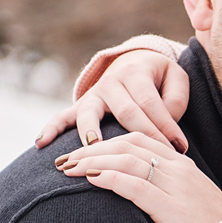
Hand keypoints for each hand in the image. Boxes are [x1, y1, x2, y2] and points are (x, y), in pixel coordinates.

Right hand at [34, 47, 190, 150]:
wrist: (135, 63)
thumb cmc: (160, 79)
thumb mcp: (176, 79)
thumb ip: (176, 99)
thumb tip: (166, 122)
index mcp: (135, 72)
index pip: (150, 102)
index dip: (165, 124)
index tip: (180, 147)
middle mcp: (110, 81)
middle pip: (125, 111)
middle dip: (142, 135)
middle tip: (155, 159)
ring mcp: (93, 95)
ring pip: (90, 114)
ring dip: (90, 132)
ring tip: (92, 149)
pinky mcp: (82, 106)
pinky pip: (62, 116)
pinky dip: (51, 129)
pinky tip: (41, 144)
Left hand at [57, 132, 221, 222]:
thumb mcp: (189, 201)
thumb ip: (167, 189)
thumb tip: (138, 189)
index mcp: (182, 164)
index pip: (139, 138)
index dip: (107, 141)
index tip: (82, 150)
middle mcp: (178, 168)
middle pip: (127, 145)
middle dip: (91, 149)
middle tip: (64, 159)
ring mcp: (175, 186)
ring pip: (127, 160)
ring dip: (93, 161)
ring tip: (68, 169)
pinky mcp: (171, 207)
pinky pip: (136, 186)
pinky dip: (111, 178)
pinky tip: (91, 179)